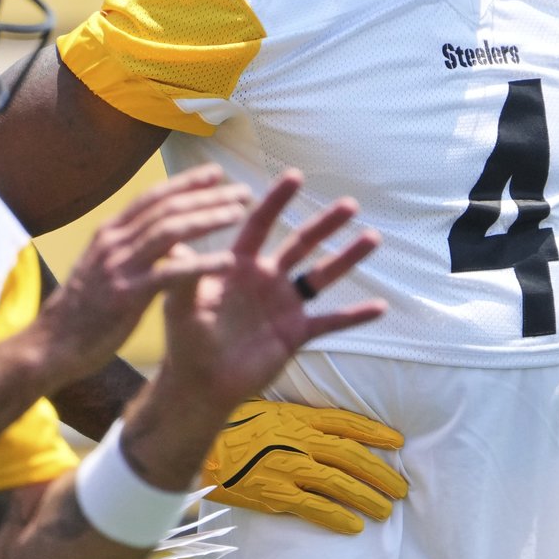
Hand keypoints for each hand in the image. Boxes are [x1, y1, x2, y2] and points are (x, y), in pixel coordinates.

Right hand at [26, 166, 252, 384]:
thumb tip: (161, 237)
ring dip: (208, 219)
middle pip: (167, 208)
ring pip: (171, 231)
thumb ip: (129, 249)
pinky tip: (228, 262)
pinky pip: (171, 274)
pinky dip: (202, 264)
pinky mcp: (127, 295)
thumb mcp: (103, 267)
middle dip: (208, 196)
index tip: (216, 173)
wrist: (52, 344)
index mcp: (109, 233)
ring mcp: (119, 267)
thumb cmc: (82, 310)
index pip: (152, 197)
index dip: (185, 183)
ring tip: (239, 214)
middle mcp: (114, 242)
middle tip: (242, 192)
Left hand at [159, 172, 384, 415]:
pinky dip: (355, 315)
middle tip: (350, 203)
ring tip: (373, 237)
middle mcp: (266, 278)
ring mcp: (284, 305)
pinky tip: (381, 307)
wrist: (200, 383)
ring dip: (347, 258)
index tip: (295, 176)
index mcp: (239, 265)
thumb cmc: (185, 340)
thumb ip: (185, 275)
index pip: (259, 225)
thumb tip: (177, 242)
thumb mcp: (180, 304)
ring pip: (322, 276)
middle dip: (324, 224)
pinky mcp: (296, 333)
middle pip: (300, 244)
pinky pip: (330, 322)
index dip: (276, 202)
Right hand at [204, 399, 406, 534]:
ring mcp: (288, 467)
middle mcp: (299, 440)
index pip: (347, 423)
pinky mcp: (275, 493)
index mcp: (299, 417)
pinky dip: (337, 517)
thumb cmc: (233, 427)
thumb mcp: (269, 411)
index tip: (399, 442)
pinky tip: (355, 526)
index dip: (376, 433)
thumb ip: (298, 420)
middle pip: (351, 456)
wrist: (200, 447)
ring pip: (339, 483)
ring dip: (367, 497)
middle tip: (401, 487)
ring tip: (387, 510)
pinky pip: (314, 508)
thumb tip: (326, 429)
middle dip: (381, 472)